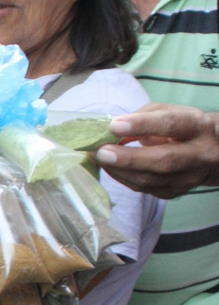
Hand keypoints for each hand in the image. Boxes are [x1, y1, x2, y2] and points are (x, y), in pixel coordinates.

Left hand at [95, 105, 218, 196]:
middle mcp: (199, 154)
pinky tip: (110, 168)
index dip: (143, 125)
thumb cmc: (183, 127)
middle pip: (164, 160)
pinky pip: (146, 189)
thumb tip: (112, 131)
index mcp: (198, 126)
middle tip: (102, 152)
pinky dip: (124, 178)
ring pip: (152, 180)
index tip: (115, 126)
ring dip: (120, 171)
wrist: (212, 153)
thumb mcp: (169, 112)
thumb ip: (142, 117)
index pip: (172, 124)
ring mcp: (189, 178)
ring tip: (98, 159)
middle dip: (129, 158)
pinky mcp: (176, 192)